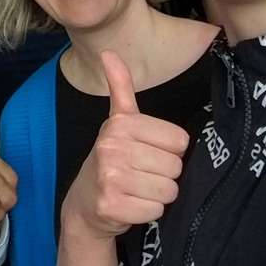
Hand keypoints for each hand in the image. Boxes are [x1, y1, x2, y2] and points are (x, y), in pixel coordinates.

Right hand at [61, 51, 189, 239]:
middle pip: (175, 166)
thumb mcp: (117, 121)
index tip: (147, 152)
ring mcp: (109, 178)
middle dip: (163, 174)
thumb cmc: (110, 160)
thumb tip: (109, 52)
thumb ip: (120, 87)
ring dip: (157, 195)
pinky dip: (148, 212)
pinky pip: (156, 210)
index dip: (168, 151)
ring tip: (136, 189)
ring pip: (169, 190)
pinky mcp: (112, 206)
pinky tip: (131, 205)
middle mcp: (112, 147)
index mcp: (119, 124)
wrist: (85, 203)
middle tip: (140, 174)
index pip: (180, 141)